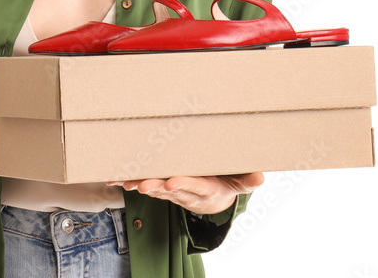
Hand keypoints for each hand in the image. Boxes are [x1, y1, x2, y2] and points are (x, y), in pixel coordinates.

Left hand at [106, 173, 263, 214]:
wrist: (213, 200)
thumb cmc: (226, 184)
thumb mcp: (239, 183)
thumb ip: (247, 180)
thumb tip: (260, 177)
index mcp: (204, 188)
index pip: (193, 186)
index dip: (182, 184)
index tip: (170, 183)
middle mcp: (186, 191)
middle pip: (168, 189)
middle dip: (154, 186)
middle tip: (141, 185)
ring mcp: (173, 191)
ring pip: (154, 188)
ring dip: (139, 185)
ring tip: (125, 182)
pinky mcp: (163, 188)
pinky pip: (147, 185)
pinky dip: (132, 182)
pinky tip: (117, 180)